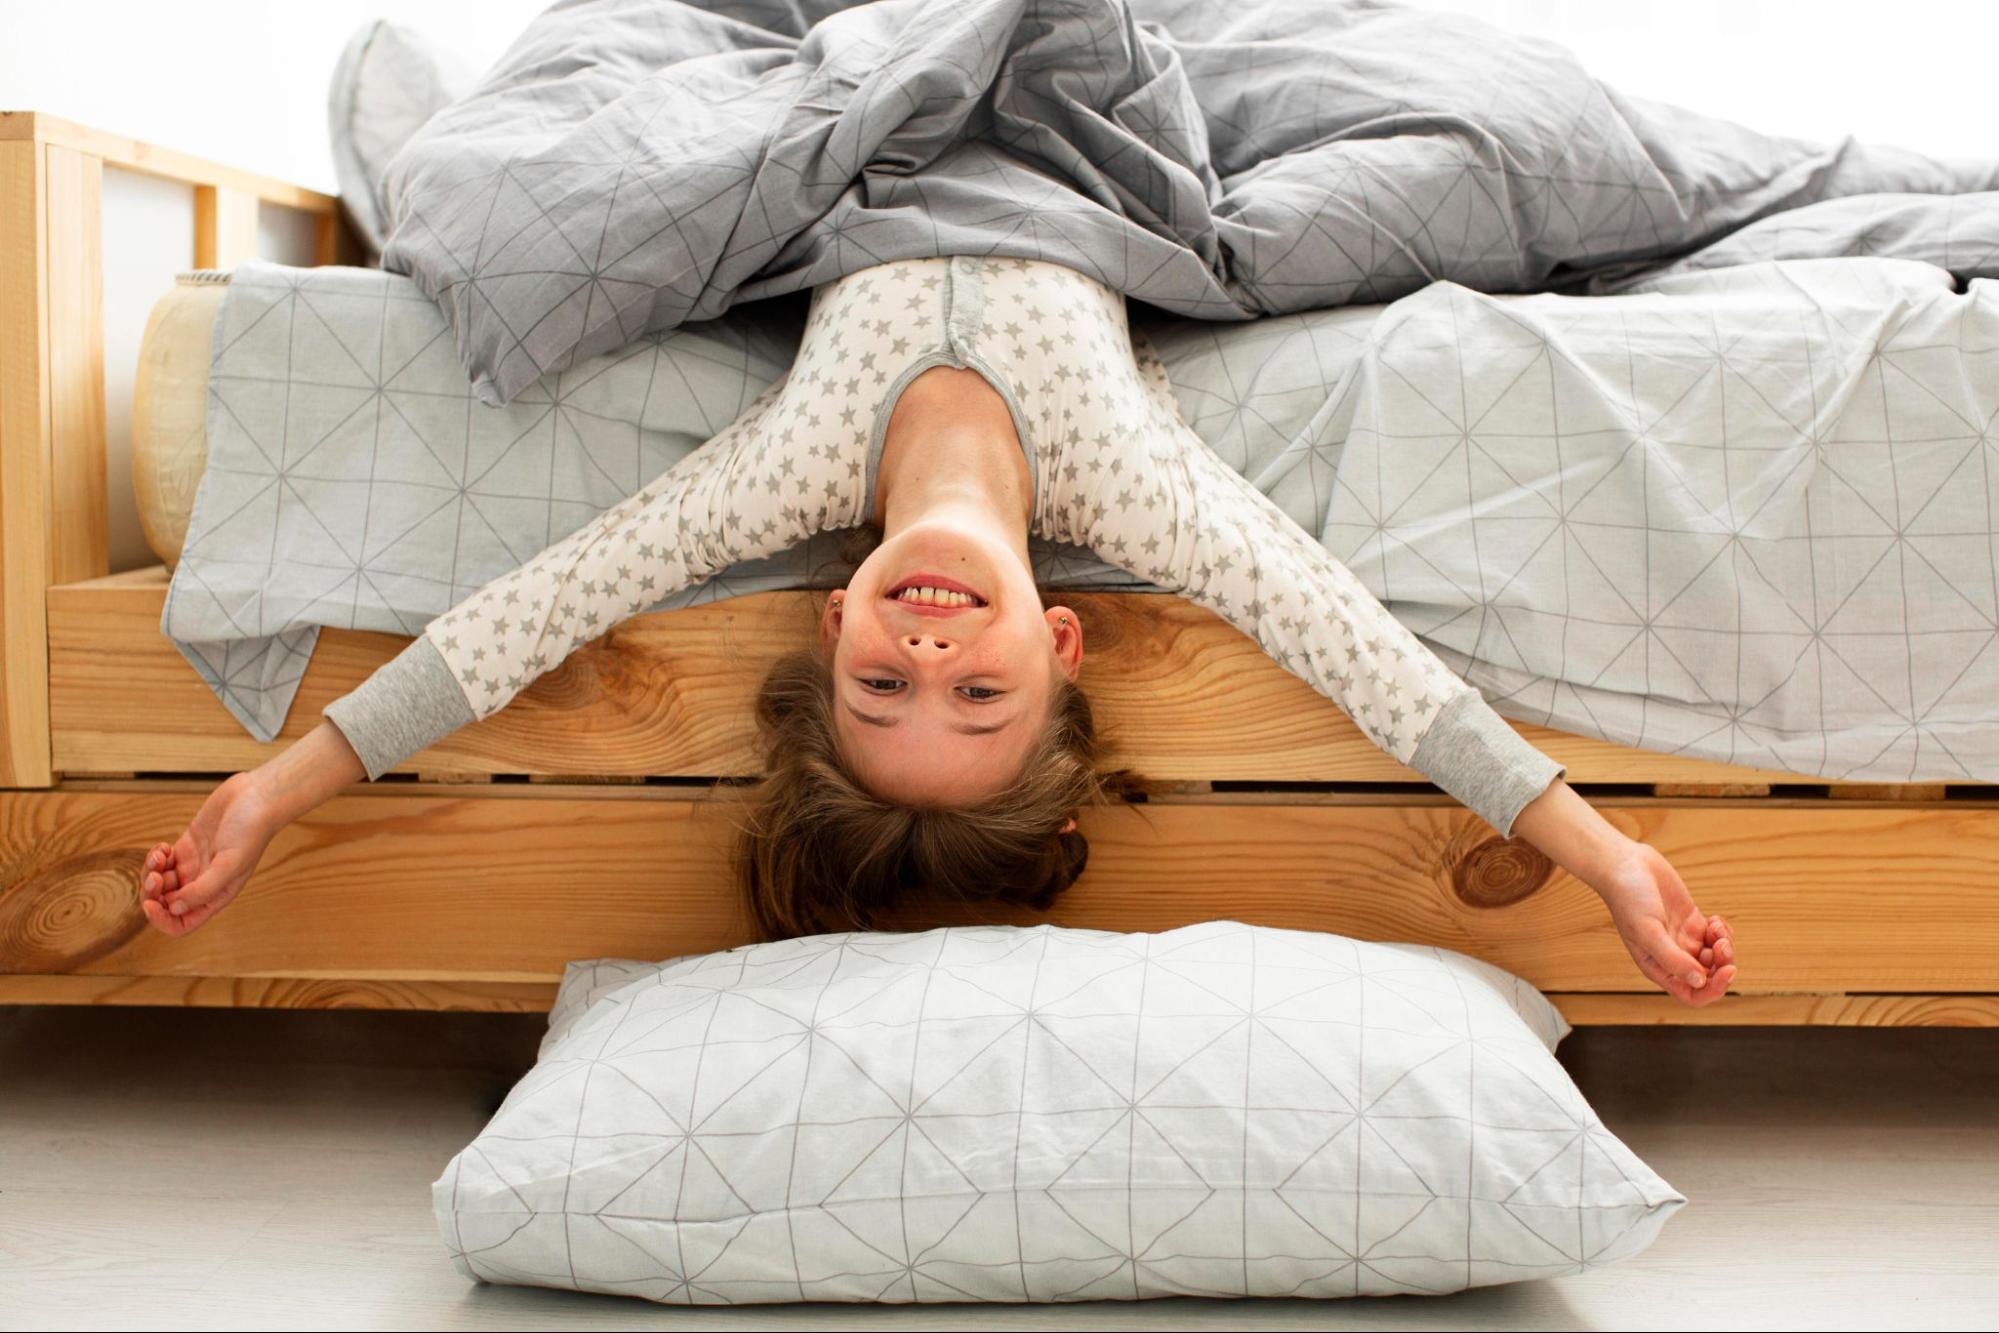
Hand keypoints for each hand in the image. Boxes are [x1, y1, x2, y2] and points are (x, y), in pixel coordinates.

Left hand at [139, 772, 278, 935]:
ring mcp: (193, 865)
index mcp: (216, 896)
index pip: (183, 923)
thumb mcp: (230, 863)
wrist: (256, 797)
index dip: (163, 920)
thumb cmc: (251, 831)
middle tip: (156, 875)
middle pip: (165, 903)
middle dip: (153, 893)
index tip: (152, 904)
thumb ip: (203, 889)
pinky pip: (161, 861)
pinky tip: (163, 846)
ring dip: (151, 872)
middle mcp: (203, 884)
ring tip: (160, 854)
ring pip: (159, 882)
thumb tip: (174, 908)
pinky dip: (155, 856)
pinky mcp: (187, 846)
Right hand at [1594, 841, 1737, 1006]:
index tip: (1726, 970)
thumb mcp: (1648, 931)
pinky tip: (1715, 919)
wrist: (1626, 865)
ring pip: (1716, 957)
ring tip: (1716, 926)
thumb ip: (1673, 960)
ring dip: (1725, 945)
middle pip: (1709, 977)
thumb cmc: (1628, 898)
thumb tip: (1700, 981)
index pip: (1692, 994)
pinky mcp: (1692, 921)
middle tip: (1721, 944)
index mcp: (1658, 967)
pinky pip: (1717, 937)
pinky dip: (1723, 931)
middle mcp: (1672, 957)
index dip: (1713, 989)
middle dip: (1723, 964)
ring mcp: (1683, 939)